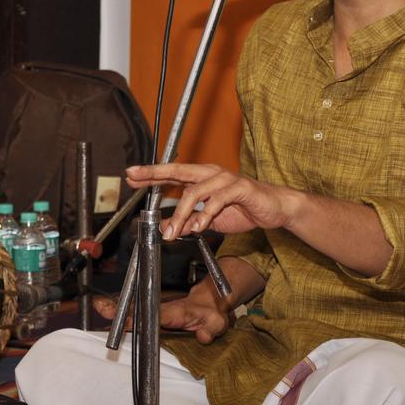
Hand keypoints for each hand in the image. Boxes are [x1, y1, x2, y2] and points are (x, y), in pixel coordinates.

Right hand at [93, 292, 233, 344]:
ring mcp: (159, 314)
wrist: (212, 304)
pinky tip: (107, 313)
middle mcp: (164, 311)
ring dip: (117, 311)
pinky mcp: (156, 318)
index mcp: (176, 312)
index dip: (141, 317)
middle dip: (119, 309)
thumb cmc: (213, 313)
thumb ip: (212, 329)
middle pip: (139, 310)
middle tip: (100, 307)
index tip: (124, 319)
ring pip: (135, 312)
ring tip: (99, 308)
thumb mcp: (218, 321)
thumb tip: (203, 336)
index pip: (155, 314)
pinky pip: (138, 317)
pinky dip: (122, 315)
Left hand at [125, 163, 290, 240]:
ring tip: (173, 233)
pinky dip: (204, 215)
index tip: (130, 175)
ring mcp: (225, 179)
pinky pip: (216, 200)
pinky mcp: (239, 188)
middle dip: (154, 174)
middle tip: (135, 178)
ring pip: (194, 192)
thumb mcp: (209, 220)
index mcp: (202, 178)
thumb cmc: (242, 209)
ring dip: (181, 214)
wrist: (274, 209)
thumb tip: (166, 229)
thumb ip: (188, 222)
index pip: (172, 173)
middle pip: (178, 170)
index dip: (151, 174)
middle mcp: (210, 173)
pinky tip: (197, 228)